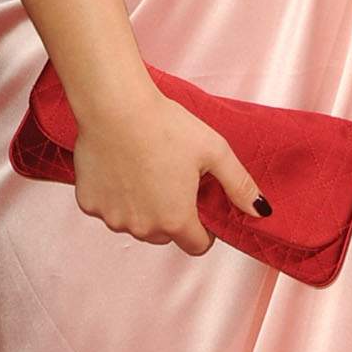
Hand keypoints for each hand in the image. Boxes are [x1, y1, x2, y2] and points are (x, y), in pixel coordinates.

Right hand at [70, 87, 268, 256]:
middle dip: (170, 215)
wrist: (115, 105)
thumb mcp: (215, 151)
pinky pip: (108, 209)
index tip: (198, 203)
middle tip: (170, 178)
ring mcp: (113, 218)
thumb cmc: (166, 126)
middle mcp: (143, 228)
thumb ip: (240, 186)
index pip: (197, 246)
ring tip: (143, 168)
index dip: (203, 228)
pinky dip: (115, 196)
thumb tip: (262, 212)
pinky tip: (120, 167)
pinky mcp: (89, 204)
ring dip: (141, 207)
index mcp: (176, 220)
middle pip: (164, 236)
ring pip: (135, 223)